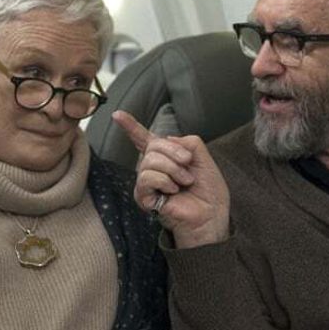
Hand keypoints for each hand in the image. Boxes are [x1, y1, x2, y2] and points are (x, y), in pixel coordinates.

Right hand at [112, 110, 230, 248]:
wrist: (211, 214)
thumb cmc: (208, 191)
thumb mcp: (203, 158)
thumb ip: (188, 142)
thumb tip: (168, 140)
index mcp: (166, 157)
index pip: (144, 138)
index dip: (131, 126)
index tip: (117, 114)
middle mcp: (153, 167)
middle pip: (152, 145)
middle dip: (174, 152)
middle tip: (188, 164)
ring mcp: (147, 182)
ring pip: (149, 160)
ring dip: (173, 169)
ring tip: (184, 182)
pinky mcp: (144, 196)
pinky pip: (147, 177)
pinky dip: (164, 181)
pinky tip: (173, 190)